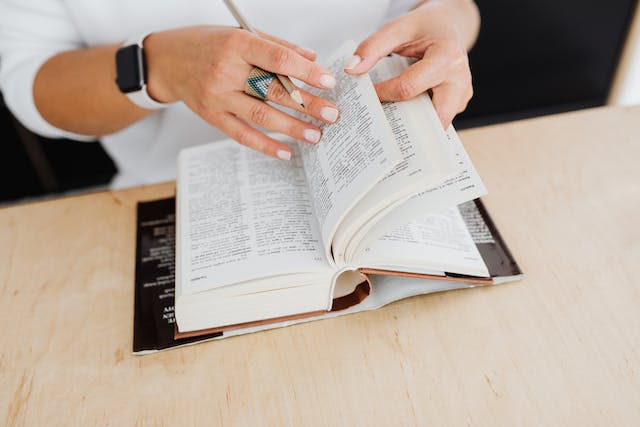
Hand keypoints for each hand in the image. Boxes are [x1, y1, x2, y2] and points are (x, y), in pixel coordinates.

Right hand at [144, 26, 340, 159]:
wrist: (166, 61)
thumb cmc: (205, 44)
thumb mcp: (239, 33)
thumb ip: (276, 45)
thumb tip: (310, 58)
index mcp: (236, 44)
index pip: (278, 59)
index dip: (306, 72)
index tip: (328, 82)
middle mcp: (226, 71)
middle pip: (274, 90)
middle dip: (307, 104)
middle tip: (331, 114)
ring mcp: (218, 97)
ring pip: (261, 116)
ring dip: (292, 128)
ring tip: (315, 134)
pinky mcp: (212, 116)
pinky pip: (242, 135)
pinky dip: (265, 145)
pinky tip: (285, 151)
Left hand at [344, 0, 478, 128]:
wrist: (449, 24)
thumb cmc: (425, 27)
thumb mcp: (398, 28)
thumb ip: (373, 47)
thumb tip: (352, 69)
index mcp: (447, 57)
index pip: (408, 88)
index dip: (383, 94)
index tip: (366, 95)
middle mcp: (460, 79)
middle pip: (431, 116)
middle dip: (407, 125)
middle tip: (382, 123)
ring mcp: (463, 94)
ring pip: (437, 124)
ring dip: (415, 126)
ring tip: (393, 120)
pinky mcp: (459, 103)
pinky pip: (438, 119)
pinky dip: (421, 120)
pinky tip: (406, 113)